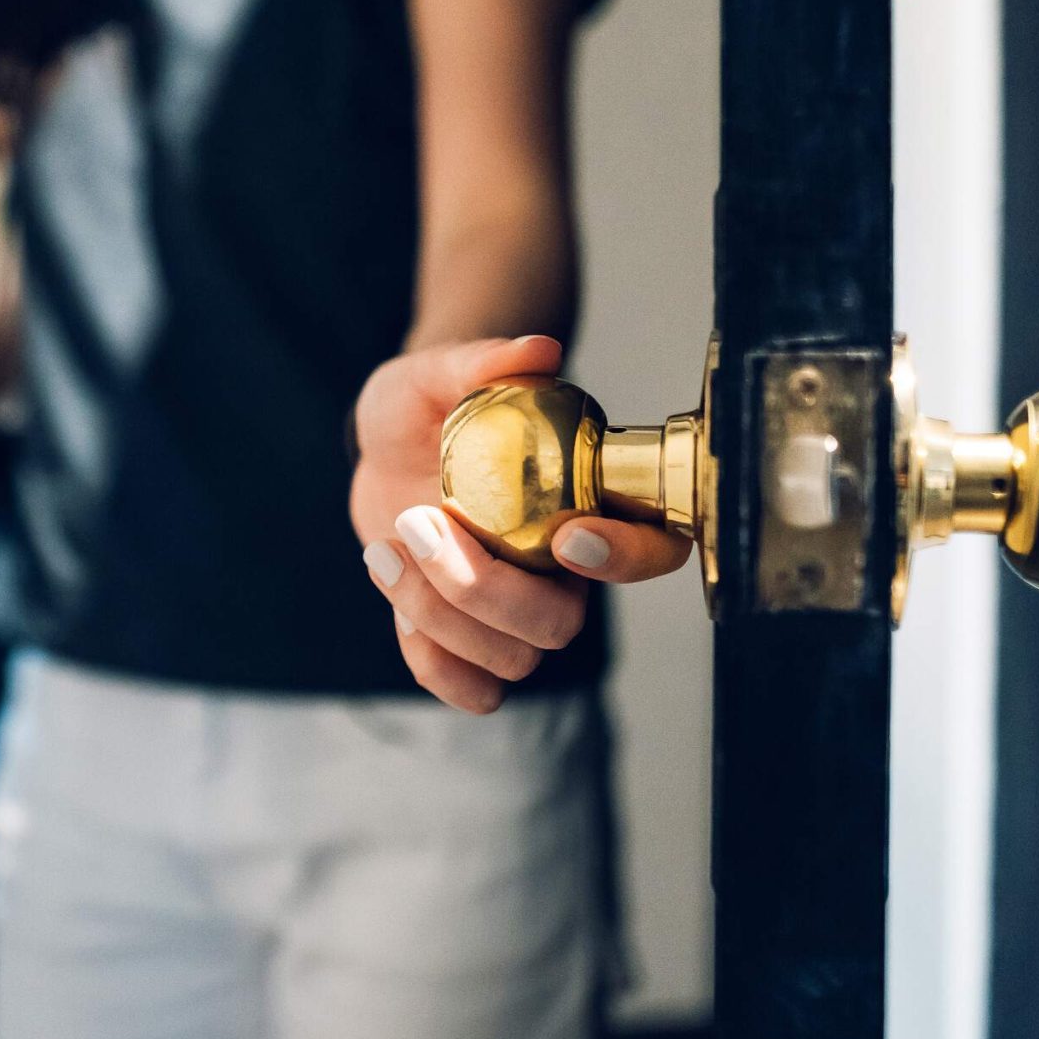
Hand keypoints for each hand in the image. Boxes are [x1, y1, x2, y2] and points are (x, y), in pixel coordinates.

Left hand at [351, 335, 692, 712]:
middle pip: (559, 625)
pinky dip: (429, 660)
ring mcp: (514, 612)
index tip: (567, 534)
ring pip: (510, 658)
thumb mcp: (439, 370)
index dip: (624, 559)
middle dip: (483, 590)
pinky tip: (390, 582)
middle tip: (418, 522)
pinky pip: (469, 688)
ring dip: (436, 613)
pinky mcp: (463, 637)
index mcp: (587, 503)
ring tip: (386, 542)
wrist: (389, 441)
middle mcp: (563, 572)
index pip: (652, 550)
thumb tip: (539, 350)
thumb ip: (483, 358)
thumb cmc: (431, 403)